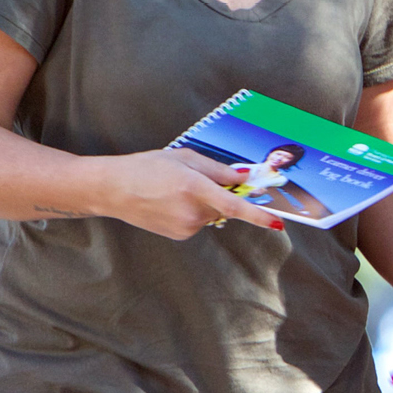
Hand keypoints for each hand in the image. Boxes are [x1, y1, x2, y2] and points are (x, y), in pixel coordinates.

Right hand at [101, 147, 285, 237]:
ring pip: (212, 214)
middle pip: (225, 205)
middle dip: (223, 194)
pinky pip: (199, 222)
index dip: (258, 215)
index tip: (278, 223)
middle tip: (199, 180)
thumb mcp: (183, 158)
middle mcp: (191, 211)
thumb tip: (243, 178)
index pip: (234, 206)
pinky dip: (194, 211)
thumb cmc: (146, 167)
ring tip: (175, 190)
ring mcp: (185, 227)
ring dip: (205, 202)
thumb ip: (217, 169)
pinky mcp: (180, 235)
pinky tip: (171, 202)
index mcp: (193, 187)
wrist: (113, 189)